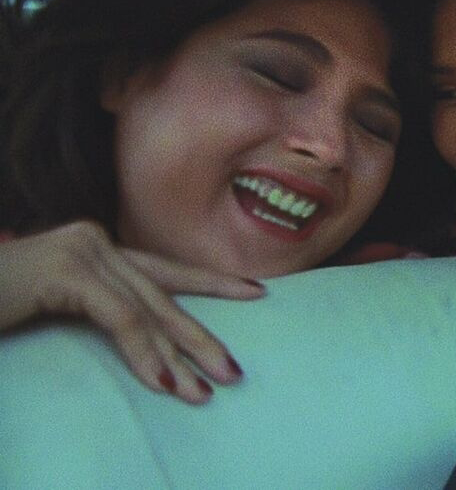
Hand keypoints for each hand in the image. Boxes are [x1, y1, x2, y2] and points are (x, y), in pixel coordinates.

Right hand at [0, 221, 264, 403]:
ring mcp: (81, 250)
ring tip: (205, 390)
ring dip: (177, 357)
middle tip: (234, 370)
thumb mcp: (61, 308)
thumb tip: (150, 343)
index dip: (212, 281)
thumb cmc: (1, 306)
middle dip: (201, 336)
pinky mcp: (66, 271)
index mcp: (96, 245)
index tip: (257, 292)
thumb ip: (101, 310)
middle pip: (163, 294)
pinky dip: (143, 353)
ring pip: (147, 310)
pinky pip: (119, 319)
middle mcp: (95, 239)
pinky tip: (163, 383)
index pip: (165, 268)